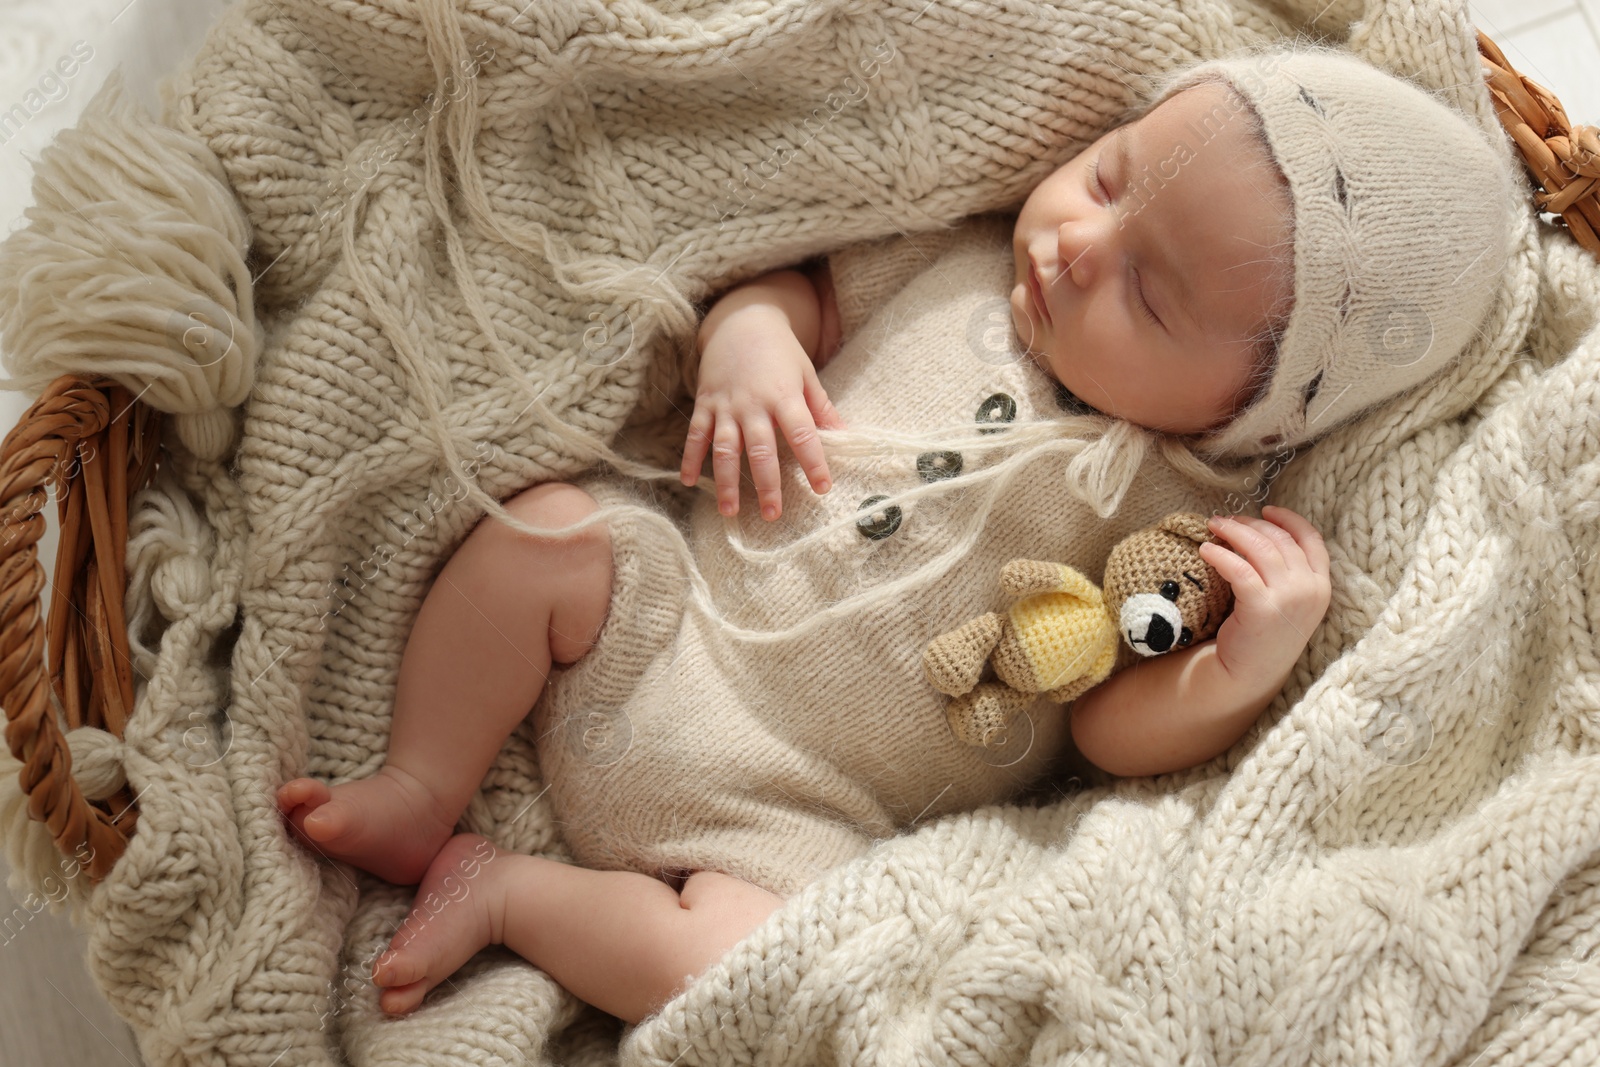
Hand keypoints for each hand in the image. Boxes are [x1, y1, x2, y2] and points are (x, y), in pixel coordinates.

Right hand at [680, 308, 844, 520]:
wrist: (741, 320)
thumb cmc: (780, 351)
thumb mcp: (806, 374)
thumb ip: (822, 407)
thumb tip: (845, 435)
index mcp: (785, 395)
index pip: (802, 433)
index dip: (813, 461)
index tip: (822, 487)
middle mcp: (754, 403)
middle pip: (761, 449)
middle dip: (767, 484)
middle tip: (773, 514)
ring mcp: (726, 405)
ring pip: (725, 448)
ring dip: (726, 481)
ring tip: (731, 511)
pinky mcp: (705, 403)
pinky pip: (696, 434)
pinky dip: (690, 458)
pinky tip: (688, 482)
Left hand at [1198, 505, 1331, 686]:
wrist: (1249, 674)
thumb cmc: (1264, 635)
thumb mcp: (1288, 601)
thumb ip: (1286, 573)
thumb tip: (1257, 533)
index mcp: (1322, 586)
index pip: (1312, 539)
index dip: (1289, 520)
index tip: (1266, 509)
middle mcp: (1311, 589)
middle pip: (1280, 540)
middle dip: (1251, 523)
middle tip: (1226, 520)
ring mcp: (1289, 598)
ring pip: (1260, 548)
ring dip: (1234, 532)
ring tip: (1213, 526)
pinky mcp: (1262, 607)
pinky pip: (1239, 568)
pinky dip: (1220, 555)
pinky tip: (1206, 550)